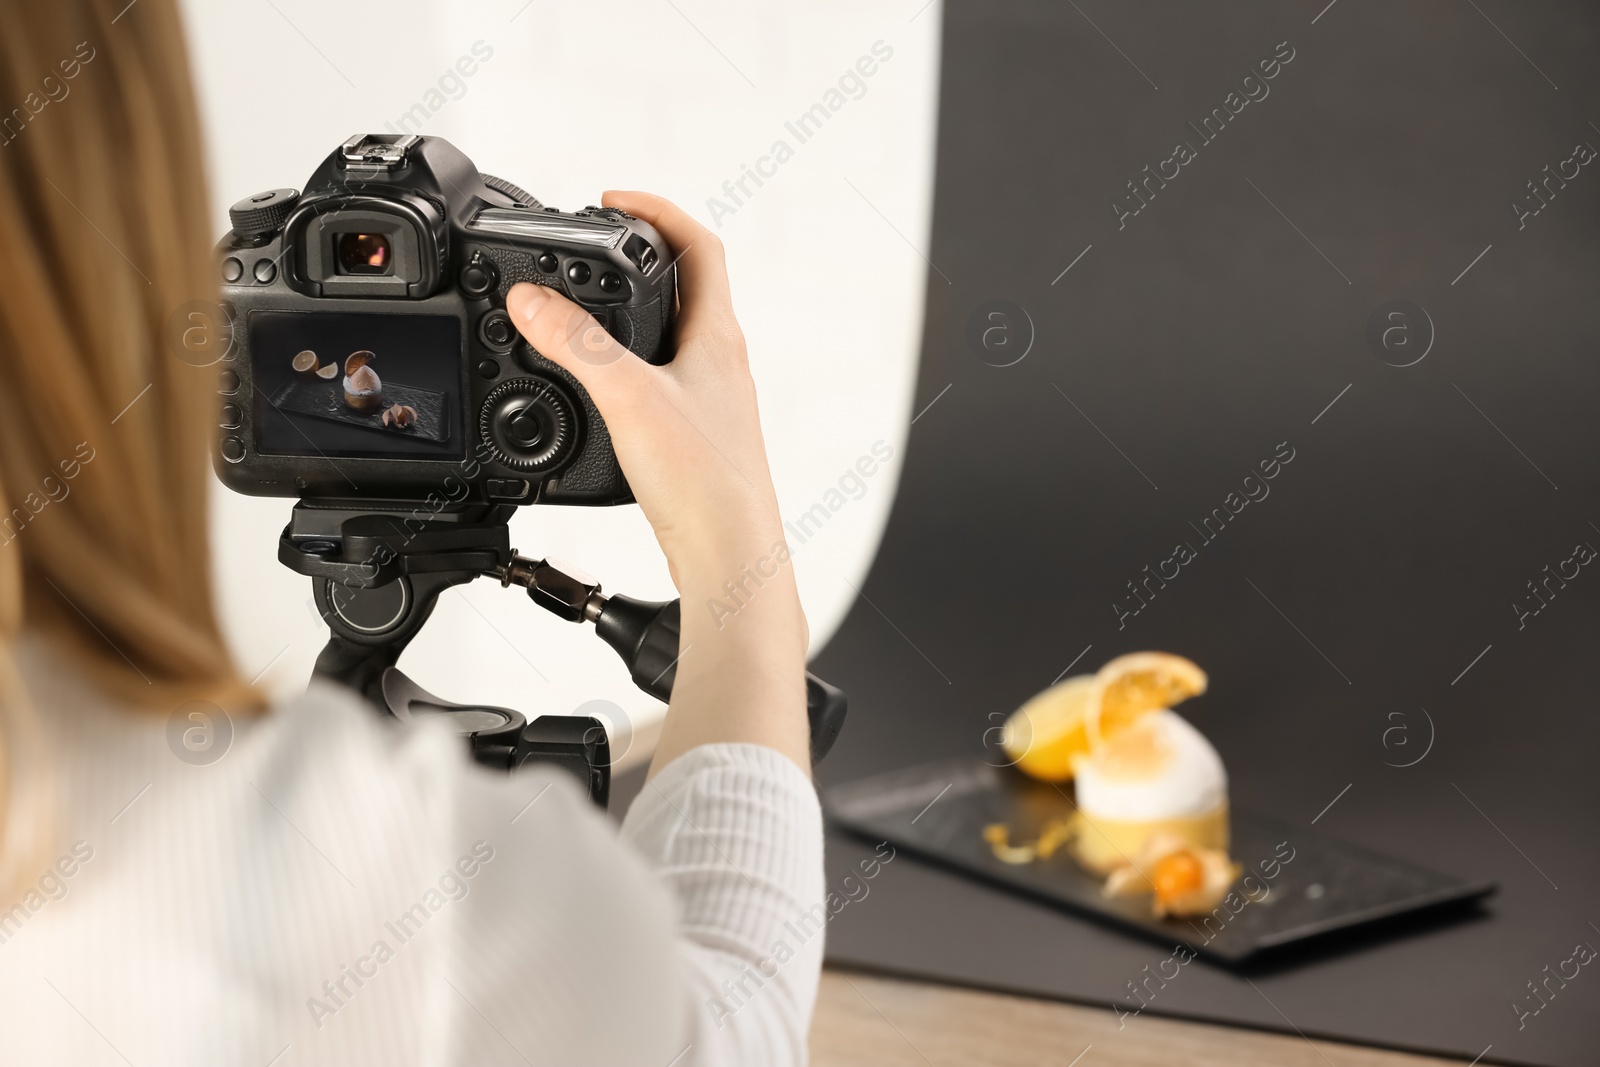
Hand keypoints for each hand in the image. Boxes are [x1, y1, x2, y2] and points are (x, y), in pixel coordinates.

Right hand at [506, 192, 810, 776]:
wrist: (731, 559)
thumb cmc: (705, 483)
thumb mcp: (628, 397)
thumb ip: (576, 344)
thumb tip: (532, 298)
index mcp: (719, 337)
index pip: (700, 245)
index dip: (658, 209)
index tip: (613, 198)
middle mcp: (723, 365)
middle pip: (689, 287)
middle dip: (641, 258)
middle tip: (592, 248)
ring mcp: (712, 404)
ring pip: (673, 339)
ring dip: (631, 316)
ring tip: (581, 311)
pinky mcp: (695, 442)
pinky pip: (660, 386)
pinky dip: (626, 371)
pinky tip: (596, 392)